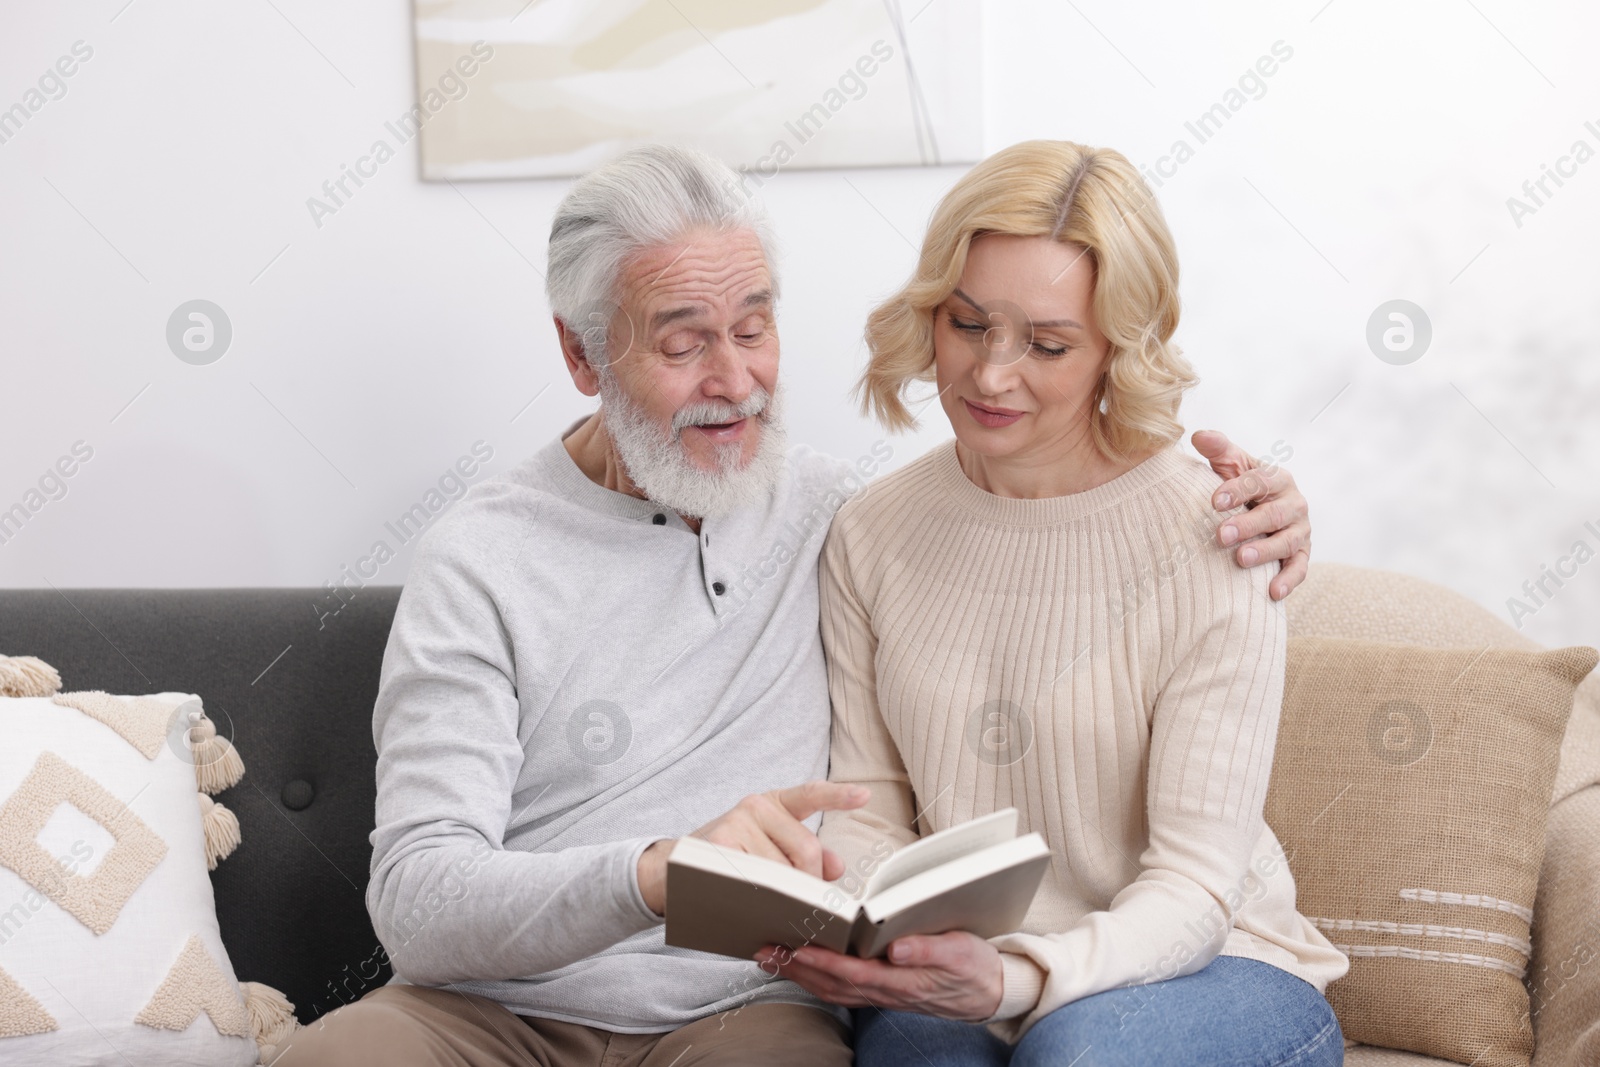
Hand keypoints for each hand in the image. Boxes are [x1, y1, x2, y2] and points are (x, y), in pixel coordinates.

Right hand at [636, 780, 869, 915]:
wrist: (671, 870)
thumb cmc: (728, 862)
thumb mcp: (768, 850)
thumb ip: (805, 856)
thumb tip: (837, 867)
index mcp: (772, 804)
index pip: (810, 794)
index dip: (839, 795)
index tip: (865, 795)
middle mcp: (755, 805)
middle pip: (807, 850)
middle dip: (810, 884)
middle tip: (799, 906)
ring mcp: (735, 823)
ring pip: (784, 872)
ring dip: (783, 899)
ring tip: (766, 905)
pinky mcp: (718, 847)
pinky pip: (756, 882)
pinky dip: (759, 900)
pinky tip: (748, 903)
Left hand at [754, 931, 1003, 1022]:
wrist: (989, 993)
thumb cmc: (974, 967)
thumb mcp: (962, 953)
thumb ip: (930, 951)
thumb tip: (897, 948)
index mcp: (903, 980)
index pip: (854, 972)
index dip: (822, 962)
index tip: (796, 948)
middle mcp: (886, 991)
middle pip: (832, 984)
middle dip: (797, 968)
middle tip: (765, 951)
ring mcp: (882, 994)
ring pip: (832, 989)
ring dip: (799, 975)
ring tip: (771, 958)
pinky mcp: (882, 990)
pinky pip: (841, 988)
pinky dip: (816, 978)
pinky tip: (801, 967)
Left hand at [1190, 430, 1309, 600]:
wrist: (1261, 511)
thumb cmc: (1241, 487)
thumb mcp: (1231, 466)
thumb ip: (1218, 450)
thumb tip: (1198, 435)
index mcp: (1277, 478)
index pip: (1259, 481)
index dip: (1237, 490)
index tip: (1214, 502)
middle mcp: (1293, 503)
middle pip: (1273, 514)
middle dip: (1248, 525)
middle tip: (1221, 535)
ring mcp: (1300, 531)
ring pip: (1287, 542)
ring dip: (1265, 551)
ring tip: (1241, 559)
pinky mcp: (1302, 555)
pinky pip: (1299, 568)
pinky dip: (1288, 580)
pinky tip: (1272, 591)